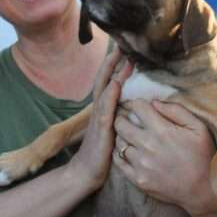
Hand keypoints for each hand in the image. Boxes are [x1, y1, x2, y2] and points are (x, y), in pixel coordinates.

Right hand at [70, 48, 133, 190]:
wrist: (85, 172)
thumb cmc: (102, 151)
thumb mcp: (112, 128)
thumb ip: (118, 113)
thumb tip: (131, 99)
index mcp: (103, 108)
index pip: (108, 81)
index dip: (115, 65)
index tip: (124, 48)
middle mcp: (98, 109)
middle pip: (104, 80)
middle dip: (112, 62)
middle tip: (121, 44)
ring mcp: (98, 118)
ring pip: (104, 90)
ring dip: (111, 72)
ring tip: (119, 57)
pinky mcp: (101, 130)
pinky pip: (105, 110)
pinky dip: (110, 96)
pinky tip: (116, 84)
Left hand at [113, 99, 216, 216]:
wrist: (204, 191)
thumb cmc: (202, 156)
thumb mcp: (198, 128)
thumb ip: (176, 110)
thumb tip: (154, 102)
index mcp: (162, 130)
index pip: (137, 107)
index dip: (135, 103)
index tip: (137, 106)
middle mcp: (148, 145)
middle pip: (120, 123)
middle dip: (123, 117)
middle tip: (128, 119)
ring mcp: (141, 164)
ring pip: (118, 142)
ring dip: (121, 136)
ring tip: (129, 135)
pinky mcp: (138, 180)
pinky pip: (118, 161)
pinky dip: (119, 153)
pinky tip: (127, 150)